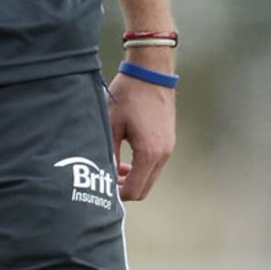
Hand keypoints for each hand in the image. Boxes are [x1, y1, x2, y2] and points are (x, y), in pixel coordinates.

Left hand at [107, 73, 175, 200]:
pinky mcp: (168, 141)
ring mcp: (168, 148)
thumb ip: (109, 155)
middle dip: (125, 190)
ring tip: (115, 169)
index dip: (117, 195)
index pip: (135, 190)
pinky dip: (141, 169)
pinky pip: (155, 165)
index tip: (102, 189)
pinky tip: (127, 159)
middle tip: (107, 182)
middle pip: (144, 189)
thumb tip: (105, 177)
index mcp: (149, 152)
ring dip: (133, 179)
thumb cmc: (128, 96)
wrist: (151, 73)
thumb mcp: (111, 126)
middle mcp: (163, 154)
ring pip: (150, 178)